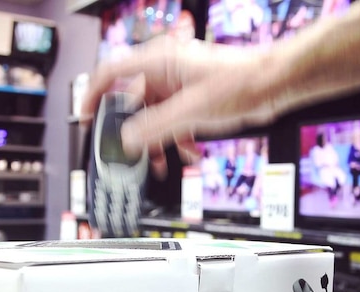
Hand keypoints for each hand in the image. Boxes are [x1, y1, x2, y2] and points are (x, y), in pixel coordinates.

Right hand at [82, 36, 281, 177]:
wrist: (273, 83)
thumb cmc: (240, 82)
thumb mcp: (190, 111)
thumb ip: (155, 128)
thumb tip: (128, 141)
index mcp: (157, 61)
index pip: (110, 73)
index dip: (92, 97)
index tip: (86, 119)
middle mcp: (164, 70)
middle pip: (133, 103)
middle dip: (133, 133)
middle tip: (129, 155)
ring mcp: (178, 85)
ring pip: (154, 116)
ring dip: (158, 141)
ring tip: (161, 162)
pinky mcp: (192, 98)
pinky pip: (173, 120)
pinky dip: (177, 138)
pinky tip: (188, 153)